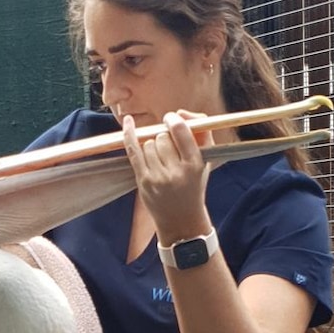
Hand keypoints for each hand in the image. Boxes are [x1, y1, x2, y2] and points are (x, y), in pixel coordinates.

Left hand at [123, 111, 212, 241]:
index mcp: (195, 164)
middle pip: (162, 137)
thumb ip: (201, 133)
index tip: (171, 119)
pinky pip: (133, 151)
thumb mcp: (205, 161)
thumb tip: (178, 113)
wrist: (181, 219)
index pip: (181, 132)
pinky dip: (129, 134)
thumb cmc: (194, 185)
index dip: (173, 121)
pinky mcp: (143, 180)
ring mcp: (158, 177)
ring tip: (161, 160)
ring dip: (152, 146)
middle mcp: (177, 172)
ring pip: (148, 144)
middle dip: (164, 138)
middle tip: (169, 151)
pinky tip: (128, 120)